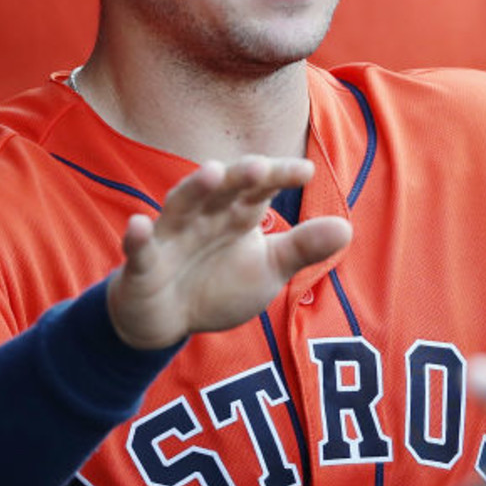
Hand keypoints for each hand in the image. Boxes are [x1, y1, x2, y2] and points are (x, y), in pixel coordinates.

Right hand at [107, 155, 350, 350]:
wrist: (166, 319)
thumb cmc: (219, 284)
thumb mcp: (268, 269)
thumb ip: (302, 248)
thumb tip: (347, 227)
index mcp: (236, 214)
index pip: (259, 188)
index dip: (278, 177)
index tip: (306, 171)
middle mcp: (203, 217)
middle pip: (221, 189)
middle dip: (238, 177)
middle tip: (259, 166)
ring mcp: (170, 238)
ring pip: (181, 206)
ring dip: (194, 189)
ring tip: (210, 173)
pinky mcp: (142, 266)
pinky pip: (139, 250)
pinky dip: (138, 238)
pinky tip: (138, 226)